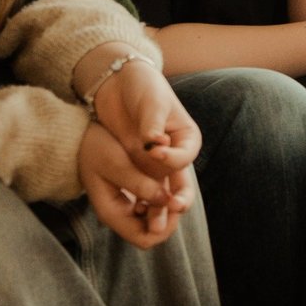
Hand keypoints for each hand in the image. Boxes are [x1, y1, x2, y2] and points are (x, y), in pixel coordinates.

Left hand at [80, 61, 200, 247]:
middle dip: (177, 200)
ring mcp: (156, 165)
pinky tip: (133, 211)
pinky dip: (141, 203)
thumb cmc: (142, 86)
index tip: (153, 149)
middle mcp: (175, 155)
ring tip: (151, 222)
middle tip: (172, 207)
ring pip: (162, 193)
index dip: (170, 157)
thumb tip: (153, 143)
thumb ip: (152, 122)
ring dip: (158, 209)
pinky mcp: (137, 170)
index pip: (184, 155)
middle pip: (180, 183)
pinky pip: (143, 191)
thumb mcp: (151, 100)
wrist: (118, 83)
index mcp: (187, 137)